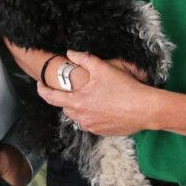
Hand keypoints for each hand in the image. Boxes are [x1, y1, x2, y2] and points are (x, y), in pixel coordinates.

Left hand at [37, 51, 158, 137]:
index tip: (40, 85)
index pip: (51, 98)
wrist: (145, 109)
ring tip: (92, 97)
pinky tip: (104, 107)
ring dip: (80, 107)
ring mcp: (92, 126)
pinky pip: (91, 123)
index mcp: (78, 102)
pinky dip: (92, 115)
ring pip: (79, 117)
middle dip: (66, 98)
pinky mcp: (103, 132)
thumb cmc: (125, 88)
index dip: (42, 90)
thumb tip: (70, 53)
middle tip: (74, 88)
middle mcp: (82, 117)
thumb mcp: (103, 68)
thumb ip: (84, 59)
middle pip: (66, 107)